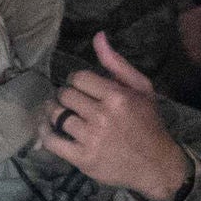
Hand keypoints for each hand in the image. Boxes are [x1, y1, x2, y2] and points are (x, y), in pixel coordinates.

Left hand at [41, 35, 190, 200]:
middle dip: (66, 96)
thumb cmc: (148, 124)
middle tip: (72, 102)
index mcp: (117, 96)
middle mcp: (102, 116)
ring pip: (57, 116)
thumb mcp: (141, 89)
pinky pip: (52, 141)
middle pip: (65, 95)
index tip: (81, 88)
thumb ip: (117, 63)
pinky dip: (45, 132)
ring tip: (61, 113)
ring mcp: (91, 138)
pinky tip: (48, 128)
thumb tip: (98, 36)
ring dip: (55, 112)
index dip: (77, 81)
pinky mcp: (82, 158)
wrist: (156, 165)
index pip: (78, 78)